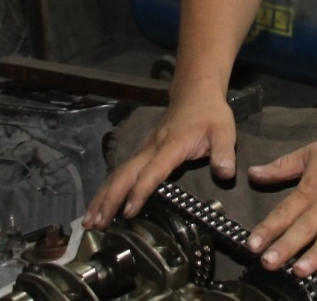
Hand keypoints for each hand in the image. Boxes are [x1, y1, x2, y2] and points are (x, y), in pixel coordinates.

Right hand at [84, 79, 237, 229]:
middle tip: (96, 224)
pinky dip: (109, 189)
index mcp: (172, 145)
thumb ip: (224, 152)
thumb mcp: (225, 130)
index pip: (152, 171)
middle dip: (109, 199)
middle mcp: (152, 148)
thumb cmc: (210, 113)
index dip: (140, 191)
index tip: (129, 212)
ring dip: (103, 197)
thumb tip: (226, 174)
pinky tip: (100, 204)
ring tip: (90, 220)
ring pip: (119, 174)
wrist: (196, 92)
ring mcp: (145, 149)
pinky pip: (123, 172)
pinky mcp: (143, 152)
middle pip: (125, 174)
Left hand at [245, 116, 316, 287]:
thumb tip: (252, 173)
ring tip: (300, 271)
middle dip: (285, 246)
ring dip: (316, 255)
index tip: (250, 246)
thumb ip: (282, 166)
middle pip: (304, 228)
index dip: (267, 229)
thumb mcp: (312, 151)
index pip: (285, 211)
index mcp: (312, 187)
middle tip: (267, 263)